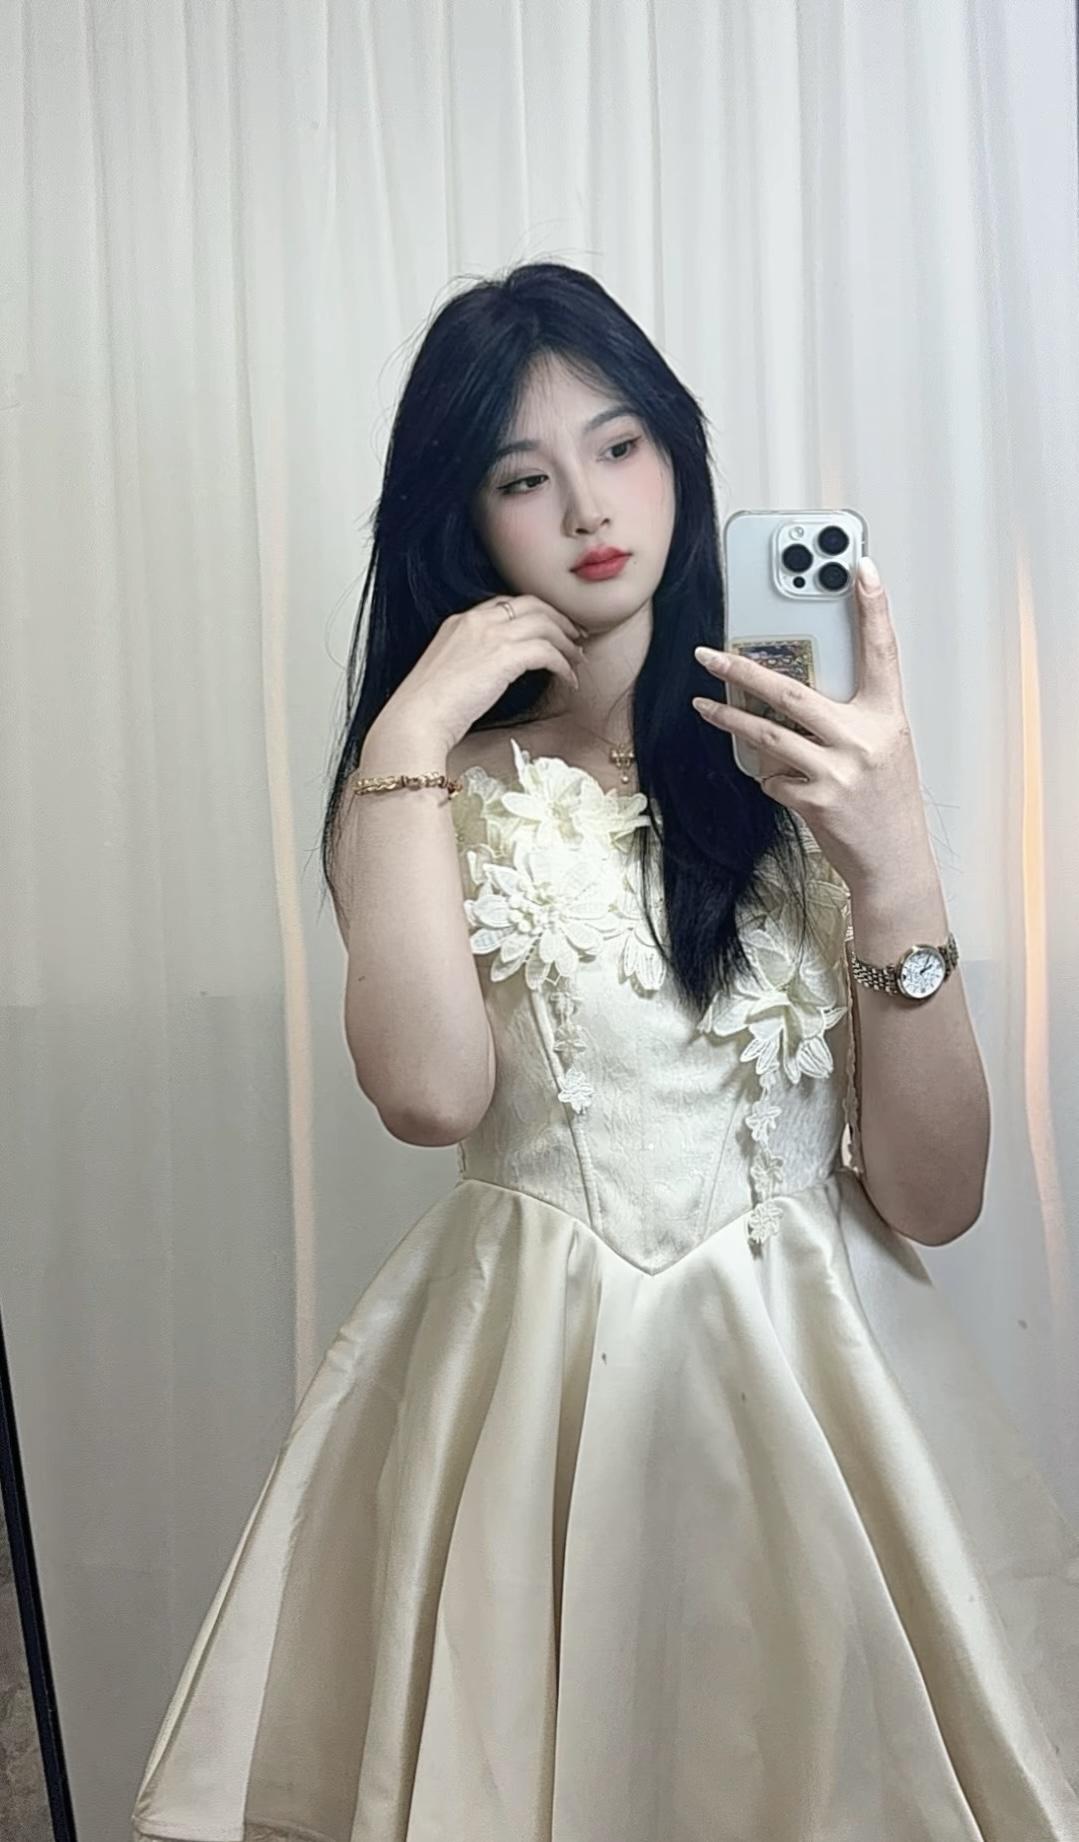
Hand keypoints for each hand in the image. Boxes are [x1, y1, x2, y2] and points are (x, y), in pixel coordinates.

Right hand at [379, 594, 585, 753]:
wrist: (415, 719)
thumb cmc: (425, 709)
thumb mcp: (446, 673)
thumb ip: (471, 662)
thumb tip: (493, 674)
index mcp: (460, 622)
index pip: (507, 604)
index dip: (535, 613)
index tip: (551, 628)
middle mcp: (476, 621)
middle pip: (533, 605)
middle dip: (560, 619)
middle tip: (577, 636)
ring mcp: (490, 635)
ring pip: (545, 624)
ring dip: (567, 643)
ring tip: (577, 661)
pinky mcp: (504, 656)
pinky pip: (547, 652)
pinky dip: (563, 665)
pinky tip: (568, 680)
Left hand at [691, 558, 929, 891]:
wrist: (894, 863)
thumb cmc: (887, 804)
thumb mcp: (885, 749)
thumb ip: (854, 718)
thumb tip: (800, 692)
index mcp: (888, 717)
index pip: (883, 651)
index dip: (874, 607)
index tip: (860, 567)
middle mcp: (865, 739)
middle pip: (791, 691)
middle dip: (742, 670)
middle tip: (709, 654)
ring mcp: (839, 770)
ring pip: (767, 734)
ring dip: (729, 719)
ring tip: (703, 705)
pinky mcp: (816, 800)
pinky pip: (772, 777)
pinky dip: (768, 776)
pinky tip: (781, 782)